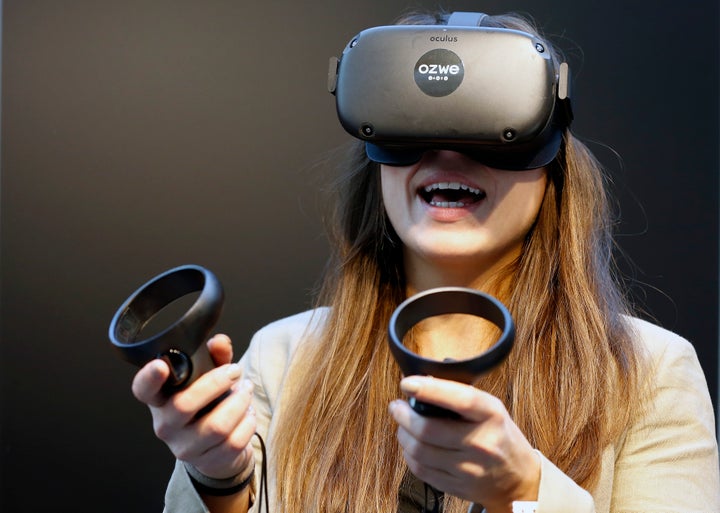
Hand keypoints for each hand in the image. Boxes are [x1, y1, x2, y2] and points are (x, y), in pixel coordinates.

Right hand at [131, 334, 255, 479]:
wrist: (219, 447)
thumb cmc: (210, 404)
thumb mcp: (210, 376)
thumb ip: (214, 357)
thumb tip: (220, 342)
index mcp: (159, 399)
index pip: (143, 389)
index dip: (149, 377)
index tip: (161, 365)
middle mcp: (165, 425)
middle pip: (184, 405)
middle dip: (217, 383)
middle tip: (235, 371)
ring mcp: (184, 447)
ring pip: (216, 426)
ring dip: (239, 403)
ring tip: (246, 391)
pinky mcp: (207, 462)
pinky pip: (234, 442)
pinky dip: (248, 423)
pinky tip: (248, 414)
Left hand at [389, 376, 539, 512]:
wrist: (517, 479)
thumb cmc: (499, 436)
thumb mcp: (490, 409)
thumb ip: (460, 397)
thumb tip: (423, 383)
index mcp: (491, 416)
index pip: (459, 399)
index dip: (429, 389)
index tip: (408, 383)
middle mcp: (481, 443)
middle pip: (428, 429)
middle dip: (403, 415)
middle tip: (396, 407)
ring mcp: (468, 468)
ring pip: (419, 451)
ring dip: (403, 434)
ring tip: (403, 425)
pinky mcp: (456, 487)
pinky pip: (420, 469)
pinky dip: (409, 454)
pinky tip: (412, 445)